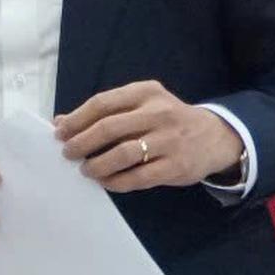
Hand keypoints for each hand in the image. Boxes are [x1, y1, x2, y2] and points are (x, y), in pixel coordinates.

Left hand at [53, 81, 242, 192]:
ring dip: (97, 165)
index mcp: (145, 92)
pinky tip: (106, 182)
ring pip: (122, 154)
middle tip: (68, 154)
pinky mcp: (175, 166)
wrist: (214, 136)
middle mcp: (158, 113)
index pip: (102, 103)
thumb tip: (61, 122)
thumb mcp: (141, 105)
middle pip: (109, 128)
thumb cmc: (167, 119)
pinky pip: (138, 177)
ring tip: (86, 170)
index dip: (77, 119)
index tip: (60, 133)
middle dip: (81, 143)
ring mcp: (168, 140)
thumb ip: (105, 111)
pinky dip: (117, 181)